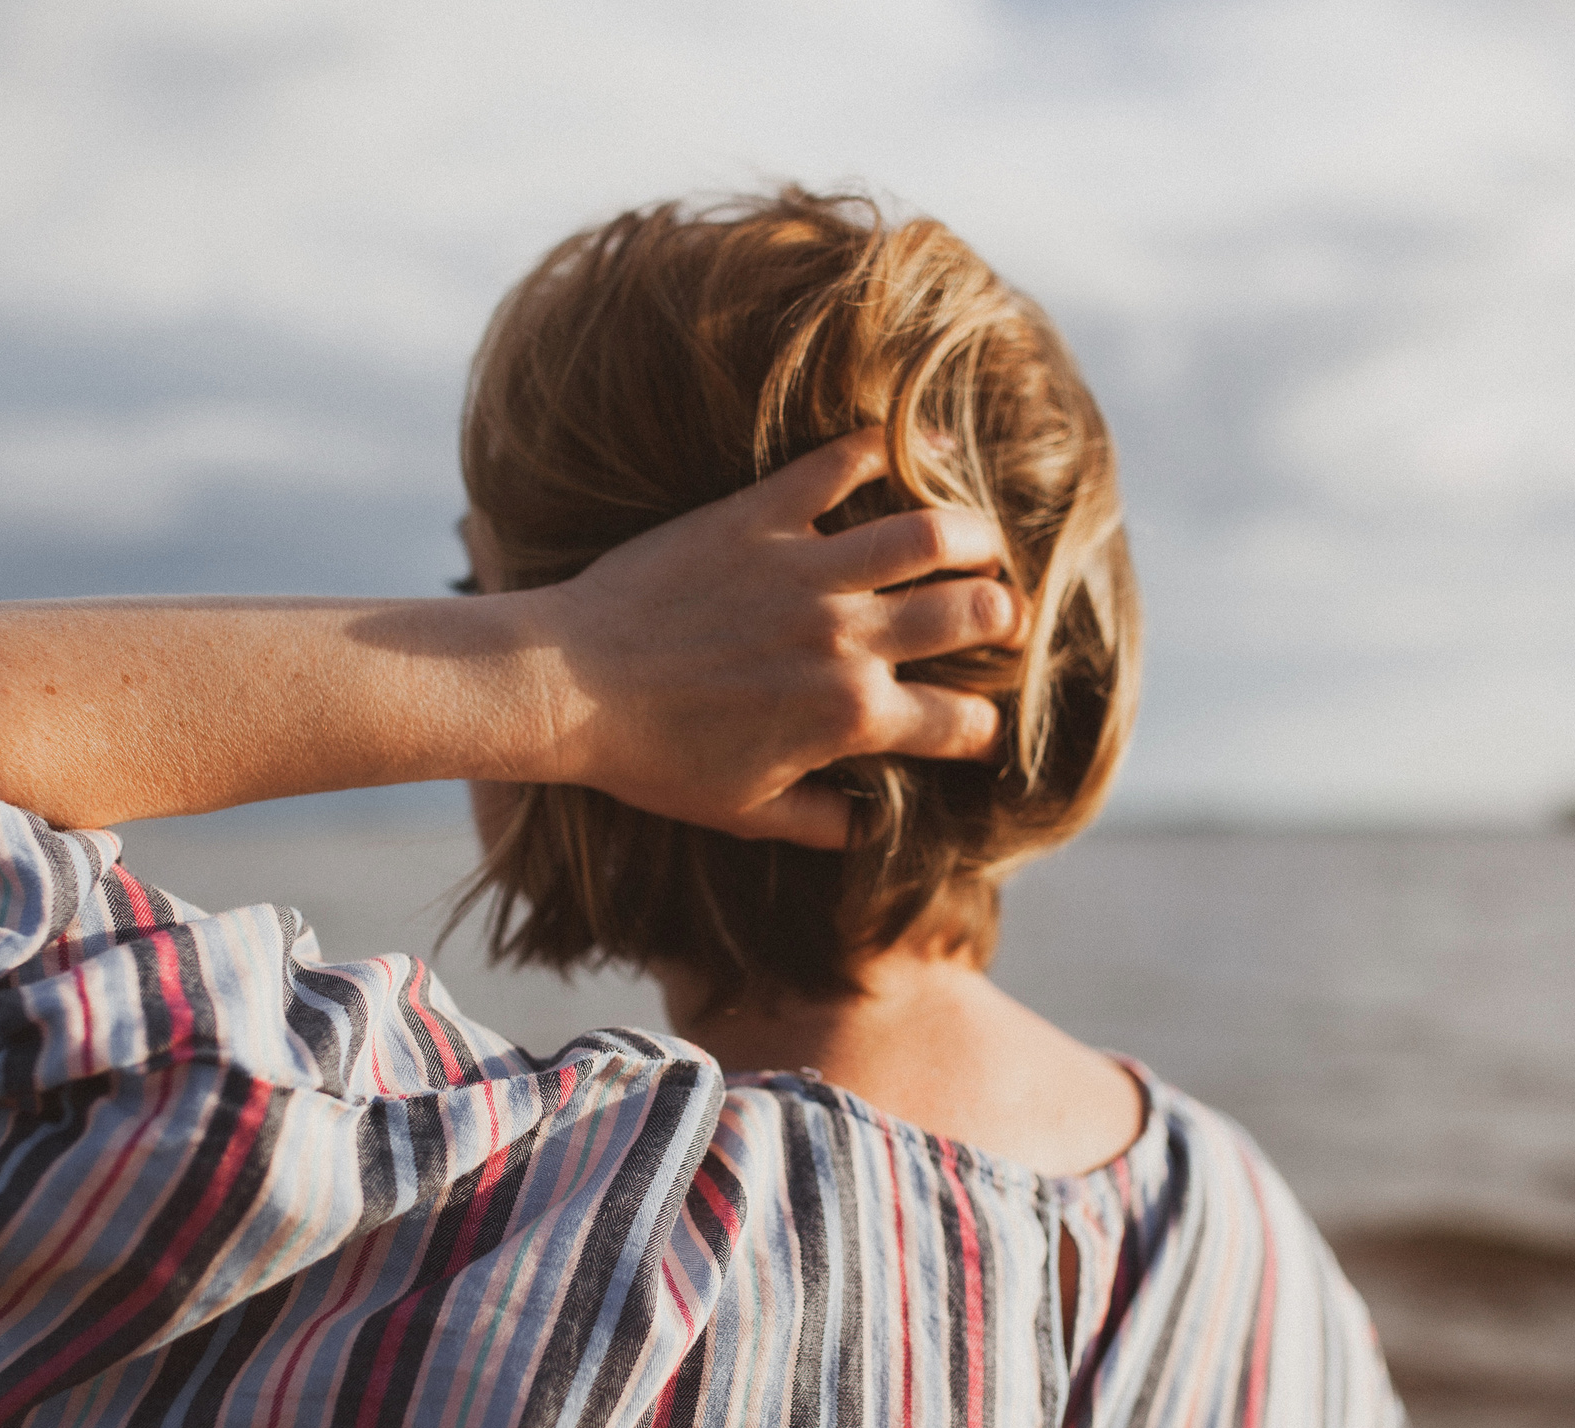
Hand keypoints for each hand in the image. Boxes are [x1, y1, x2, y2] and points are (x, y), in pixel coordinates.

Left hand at [526, 428, 1019, 847]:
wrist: (568, 685)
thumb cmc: (652, 758)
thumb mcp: (744, 811)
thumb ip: (820, 823)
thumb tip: (870, 832)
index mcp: (850, 718)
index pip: (960, 723)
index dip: (984, 731)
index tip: (980, 728)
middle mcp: (846, 640)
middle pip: (973, 614)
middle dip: (1006, 617)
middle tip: (1002, 616)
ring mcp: (805, 571)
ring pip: (929, 533)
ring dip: (973, 534)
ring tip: (979, 542)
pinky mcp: (759, 515)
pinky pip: (842, 462)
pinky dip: (886, 448)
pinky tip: (913, 450)